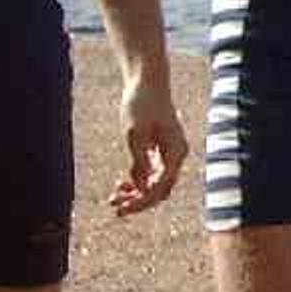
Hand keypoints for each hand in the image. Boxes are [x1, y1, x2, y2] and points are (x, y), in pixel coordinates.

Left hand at [108, 65, 187, 217]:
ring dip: (137, 194)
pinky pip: (152, 173)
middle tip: (115, 210)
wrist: (147, 82)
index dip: (141, 201)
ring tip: (113, 199)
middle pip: (161, 190)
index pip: (161, 187)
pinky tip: (120, 185)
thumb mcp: (135, 133)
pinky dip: (138, 182)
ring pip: (156, 184)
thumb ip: (138, 161)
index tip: (120, 208)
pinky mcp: (160, 149)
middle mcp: (177, 155)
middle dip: (139, 202)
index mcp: (176, 152)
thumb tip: (140, 186)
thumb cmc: (141, 104)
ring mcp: (170, 153)